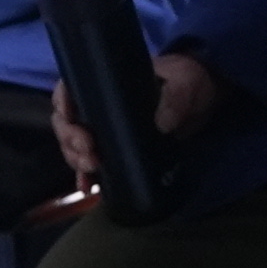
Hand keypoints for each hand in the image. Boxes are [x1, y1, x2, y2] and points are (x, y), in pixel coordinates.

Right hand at [49, 50, 218, 180]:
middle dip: (71, 139)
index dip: (63, 102)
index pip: (72, 86)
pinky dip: (86, 175)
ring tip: (92, 167)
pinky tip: (88, 186)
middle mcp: (101, 104)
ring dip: (76, 158)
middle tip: (90, 153)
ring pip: (75, 144)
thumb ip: (176, 97)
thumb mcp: (186, 83)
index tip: (71, 118)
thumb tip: (161, 123)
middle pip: (68, 120)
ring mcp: (107, 127)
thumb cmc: (189, 81)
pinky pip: (92, 162)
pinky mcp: (117, 148)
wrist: (203, 100)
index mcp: (109, 81)